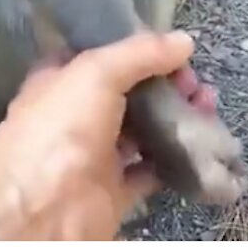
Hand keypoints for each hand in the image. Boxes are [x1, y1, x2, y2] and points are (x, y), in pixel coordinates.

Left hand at [0, 31, 198, 239]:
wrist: (41, 205)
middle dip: (166, 85)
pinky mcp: (113, 190)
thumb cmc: (59, 127)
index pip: (103, 57)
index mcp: (61, 81)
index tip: (173, 52)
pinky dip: (174, 159)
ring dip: (175, 119)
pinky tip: (197, 145)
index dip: (138, 51)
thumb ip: (140, 52)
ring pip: (143, 130)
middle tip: (196, 86)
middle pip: (130, 93)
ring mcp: (95, 155)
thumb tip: (184, 41)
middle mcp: (76, 117)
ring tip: (206, 110)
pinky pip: (150, 170)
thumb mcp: (96, 70)